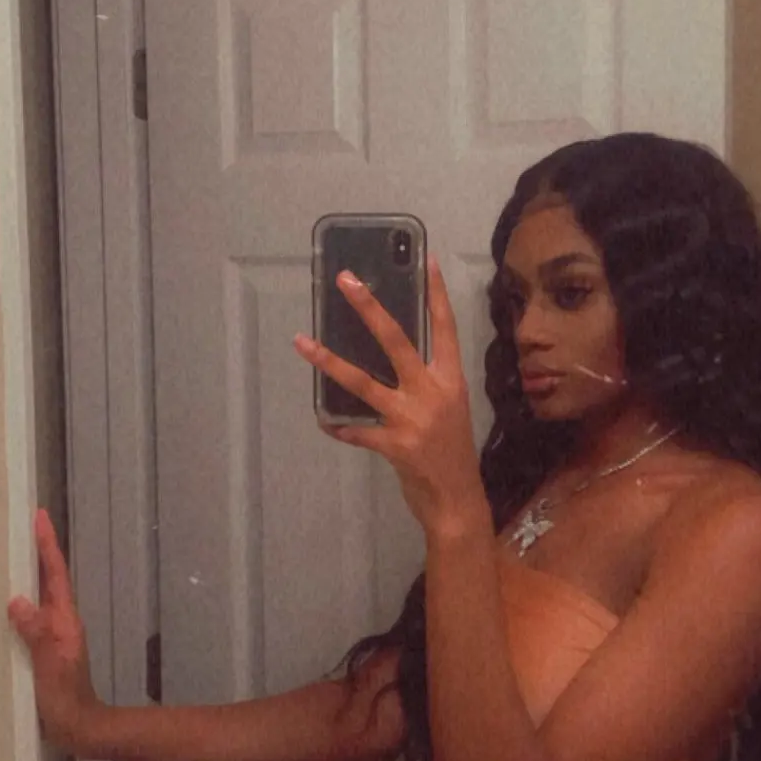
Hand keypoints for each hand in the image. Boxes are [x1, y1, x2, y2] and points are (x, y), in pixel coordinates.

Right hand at [7, 510, 101, 754]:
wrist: (80, 729)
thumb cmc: (67, 698)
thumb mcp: (50, 665)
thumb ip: (36, 633)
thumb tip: (17, 600)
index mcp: (64, 621)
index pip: (54, 575)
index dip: (47, 545)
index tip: (40, 517)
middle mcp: (60, 623)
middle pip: (48, 580)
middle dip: (37, 552)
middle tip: (22, 526)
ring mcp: (53, 637)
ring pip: (39, 597)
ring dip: (28, 575)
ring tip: (10, 555)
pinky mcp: (44, 651)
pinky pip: (30, 617)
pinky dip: (20, 603)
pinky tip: (4, 607)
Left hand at [293, 254, 488, 537]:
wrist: (458, 501)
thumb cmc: (452, 452)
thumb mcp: (449, 409)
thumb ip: (426, 384)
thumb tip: (391, 356)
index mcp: (451, 380)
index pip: (444, 328)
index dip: (436, 294)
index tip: (427, 259)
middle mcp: (433, 393)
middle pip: (396, 340)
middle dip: (368, 308)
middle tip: (346, 280)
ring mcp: (413, 419)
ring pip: (363, 382)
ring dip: (328, 361)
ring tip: (302, 342)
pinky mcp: (395, 445)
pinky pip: (357, 430)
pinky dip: (339, 426)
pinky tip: (325, 421)